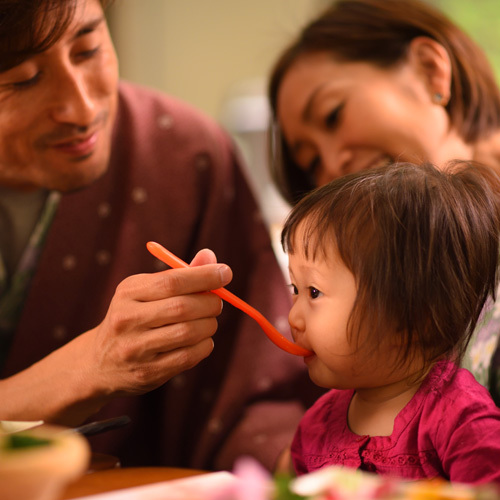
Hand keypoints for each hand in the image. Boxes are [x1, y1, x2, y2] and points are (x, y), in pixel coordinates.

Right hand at [0, 249, 231, 424]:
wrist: (99, 363)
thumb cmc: (134, 317)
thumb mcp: (146, 291)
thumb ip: (179, 275)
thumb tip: (211, 258)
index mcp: (128, 292)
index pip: (172, 281)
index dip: (204, 276)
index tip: (225, 273)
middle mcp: (127, 319)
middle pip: (183, 307)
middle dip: (210, 302)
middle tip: (217, 302)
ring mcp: (136, 349)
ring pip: (189, 333)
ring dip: (209, 325)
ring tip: (208, 321)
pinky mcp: (147, 373)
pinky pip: (189, 356)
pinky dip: (204, 345)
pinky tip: (201, 340)